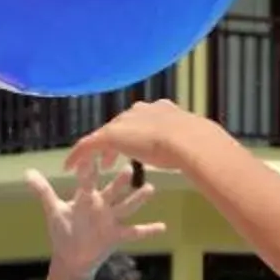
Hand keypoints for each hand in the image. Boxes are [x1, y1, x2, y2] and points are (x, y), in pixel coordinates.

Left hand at [26, 155, 163, 277]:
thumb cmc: (63, 230)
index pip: (88, 180)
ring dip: (137, 199)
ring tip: (150, 187)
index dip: (89, 169)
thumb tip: (27, 172)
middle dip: (119, 181)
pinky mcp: (117, 236)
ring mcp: (111, 220)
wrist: (72, 257)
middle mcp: (102, 205)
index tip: (94, 154)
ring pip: (126, 206)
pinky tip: (164, 226)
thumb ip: (43, 190)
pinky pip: (135, 232)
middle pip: (112, 190)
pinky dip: (149, 230)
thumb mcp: (53, 210)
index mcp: (86, 197)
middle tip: (127, 167)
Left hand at [64, 99, 219, 180]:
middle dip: (114, 142)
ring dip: (96, 151)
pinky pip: (88, 145)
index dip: (136, 135)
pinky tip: (70, 168)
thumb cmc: (199, 143)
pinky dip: (79, 156)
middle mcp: (139, 112)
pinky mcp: (111, 135)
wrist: (188, 140)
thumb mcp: (196, 141)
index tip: (134, 147)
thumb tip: (209, 150)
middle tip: (109, 160)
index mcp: (160, 110)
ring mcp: (124, 122)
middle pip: (120, 126)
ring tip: (95, 168)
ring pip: (102, 136)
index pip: (141, 120)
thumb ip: (193, 143)